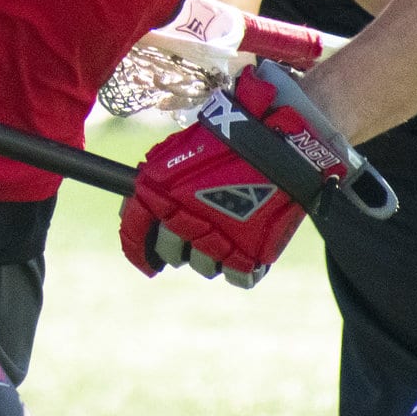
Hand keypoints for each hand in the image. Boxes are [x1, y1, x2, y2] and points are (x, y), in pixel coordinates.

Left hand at [119, 62, 355, 287]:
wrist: (281, 141)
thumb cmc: (231, 138)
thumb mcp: (185, 146)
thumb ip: (159, 176)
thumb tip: (138, 201)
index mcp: (162, 195)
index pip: (135, 231)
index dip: (136, 246)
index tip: (143, 256)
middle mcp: (185, 222)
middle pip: (170, 251)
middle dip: (176, 245)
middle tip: (191, 231)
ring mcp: (218, 241)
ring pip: (203, 265)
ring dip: (210, 253)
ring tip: (225, 230)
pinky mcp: (250, 253)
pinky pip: (237, 276)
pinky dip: (240, 265)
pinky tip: (244, 244)